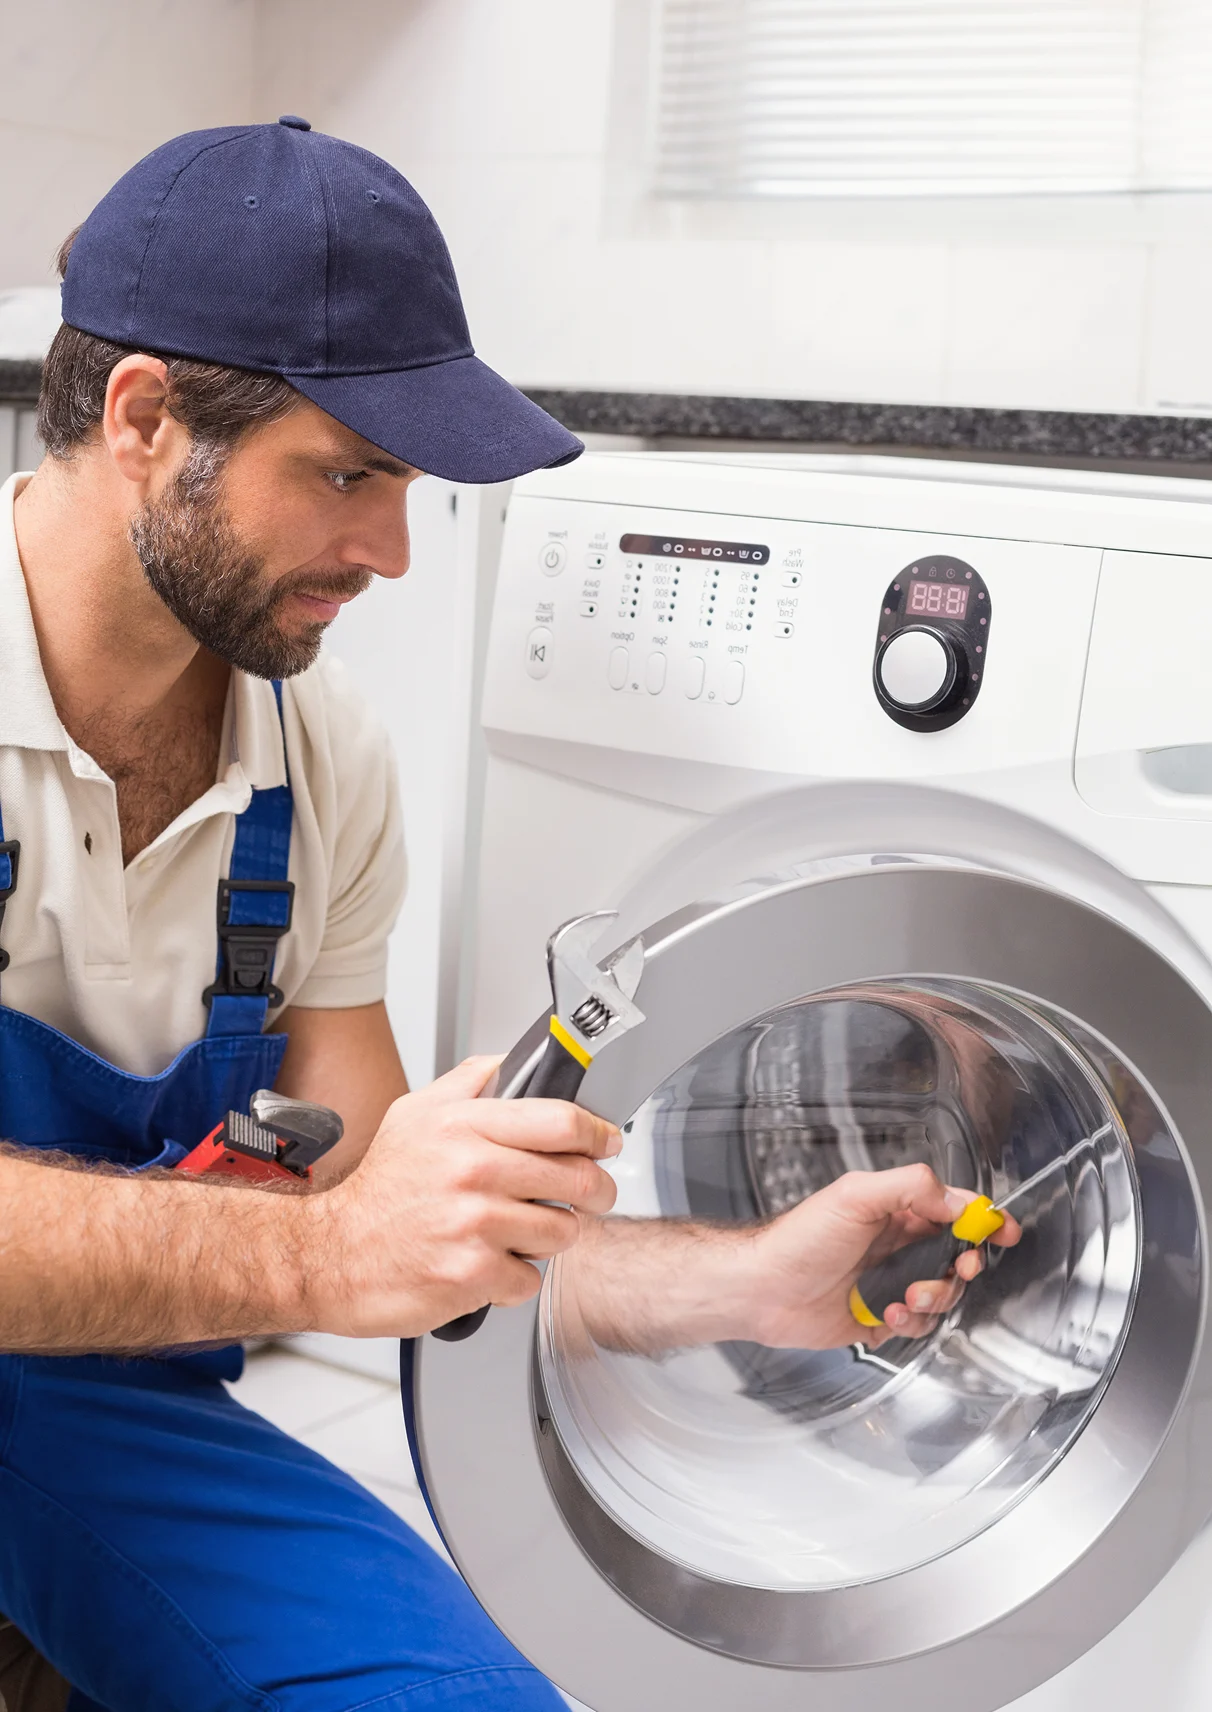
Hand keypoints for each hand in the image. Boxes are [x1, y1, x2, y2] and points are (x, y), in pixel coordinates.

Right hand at [301, 1056, 619, 1337]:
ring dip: (550, 1236)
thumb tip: (518, 1062)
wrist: (330, 1254)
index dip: (598, 1133)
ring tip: (519, 1231)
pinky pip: (531, 1279)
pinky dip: (516, 1278)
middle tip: (587, 1196)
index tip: (606, 1142)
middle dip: (594, 1190)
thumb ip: (471, 1080)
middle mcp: (472, 1171)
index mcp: (464, 1126)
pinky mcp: (472, 1274)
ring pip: (562, 1232)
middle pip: (578, 1179)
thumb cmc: (379, 1188)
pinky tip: (488, 1263)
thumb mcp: (416, 1113)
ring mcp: (474, 1225)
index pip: (562, 1122)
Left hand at [737, 1163, 1020, 1350]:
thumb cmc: (798, 1238)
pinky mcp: (881, 1318)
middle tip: (959, 1267)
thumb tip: (954, 1198)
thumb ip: (909, 1188)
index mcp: (894, 1210)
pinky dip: (910, 1320)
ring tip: (907, 1292)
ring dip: (934, 1295)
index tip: (1002, 1230)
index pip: (952, 1210)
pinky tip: (886, 1311)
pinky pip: (918, 1323)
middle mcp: (896, 1245)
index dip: (982, 1219)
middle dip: (964, 1263)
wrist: (762, 1289)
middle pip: (956, 1255)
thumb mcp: (854, 1195)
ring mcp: (890, 1283)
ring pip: (941, 1293)